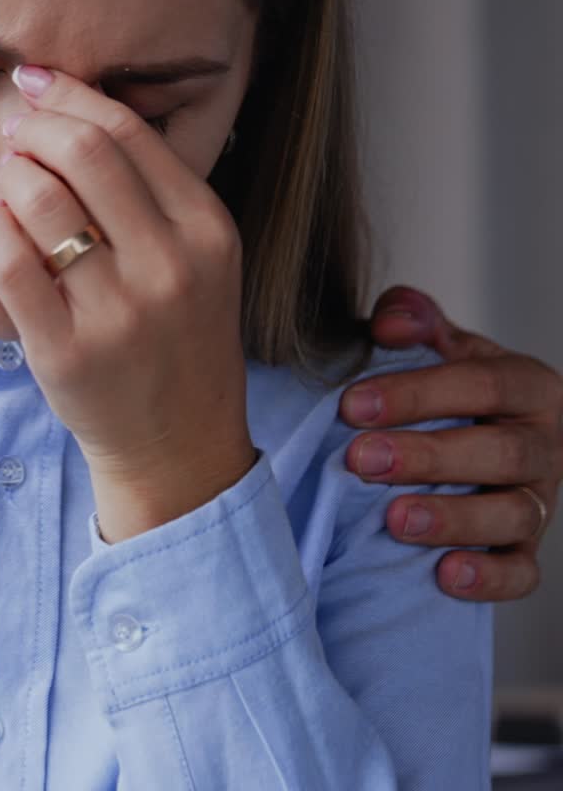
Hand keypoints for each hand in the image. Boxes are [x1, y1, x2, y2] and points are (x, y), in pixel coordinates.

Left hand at [0, 65, 254, 542]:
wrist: (178, 443)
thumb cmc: (175, 335)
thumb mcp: (195, 257)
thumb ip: (150, 189)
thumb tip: (70, 105)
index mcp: (207, 229)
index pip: (128, 130)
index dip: (68, 93)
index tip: (32, 81)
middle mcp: (170, 265)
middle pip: (82, 151)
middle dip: (31, 127)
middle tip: (12, 134)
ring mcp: (120, 312)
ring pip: (40, 199)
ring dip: (6, 175)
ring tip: (1, 184)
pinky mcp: (66, 351)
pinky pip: (9, 263)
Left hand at [341, 285, 562, 600]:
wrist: (473, 426)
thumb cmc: (444, 383)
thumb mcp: (436, 343)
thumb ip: (413, 319)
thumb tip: (391, 322)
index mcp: (526, 385)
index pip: (481, 385)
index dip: (417, 394)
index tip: (353, 405)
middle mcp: (544, 444)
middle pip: (500, 452)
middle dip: (427, 457)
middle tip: (362, 459)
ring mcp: (539, 500)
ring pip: (514, 515)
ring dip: (454, 519)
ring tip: (396, 521)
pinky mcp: (528, 548)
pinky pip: (523, 571)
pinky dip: (489, 577)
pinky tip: (444, 576)